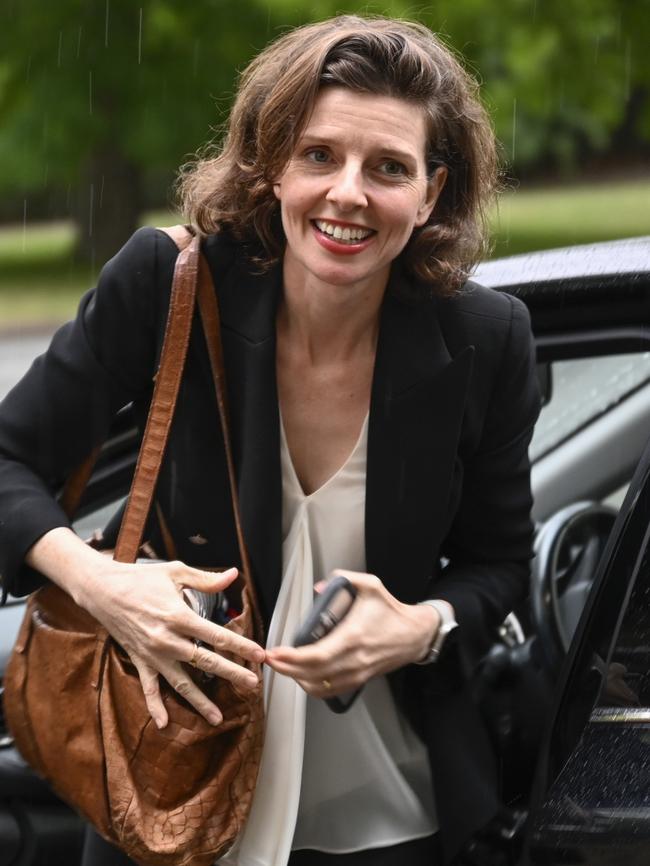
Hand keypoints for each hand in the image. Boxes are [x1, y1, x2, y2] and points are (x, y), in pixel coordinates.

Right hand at [83, 557, 264, 728]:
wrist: (102, 589)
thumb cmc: (141, 578)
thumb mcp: (175, 572)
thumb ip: (206, 579)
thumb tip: (233, 575)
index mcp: (179, 616)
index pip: (217, 635)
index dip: (240, 646)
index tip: (259, 655)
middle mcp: (168, 640)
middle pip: (206, 662)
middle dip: (232, 674)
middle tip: (253, 685)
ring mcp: (153, 654)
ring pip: (181, 683)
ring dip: (200, 702)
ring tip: (218, 718)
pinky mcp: (140, 661)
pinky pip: (149, 688)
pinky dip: (155, 706)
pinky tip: (164, 724)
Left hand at [265, 570, 440, 698]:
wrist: (416, 635)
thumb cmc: (391, 611)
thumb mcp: (371, 586)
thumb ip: (345, 579)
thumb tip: (319, 588)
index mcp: (353, 637)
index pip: (316, 655)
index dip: (292, 658)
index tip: (275, 652)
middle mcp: (353, 659)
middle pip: (312, 675)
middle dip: (286, 669)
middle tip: (270, 659)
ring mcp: (357, 673)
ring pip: (320, 687)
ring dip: (297, 680)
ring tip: (283, 667)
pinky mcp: (360, 680)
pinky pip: (331, 691)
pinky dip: (313, 687)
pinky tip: (302, 676)